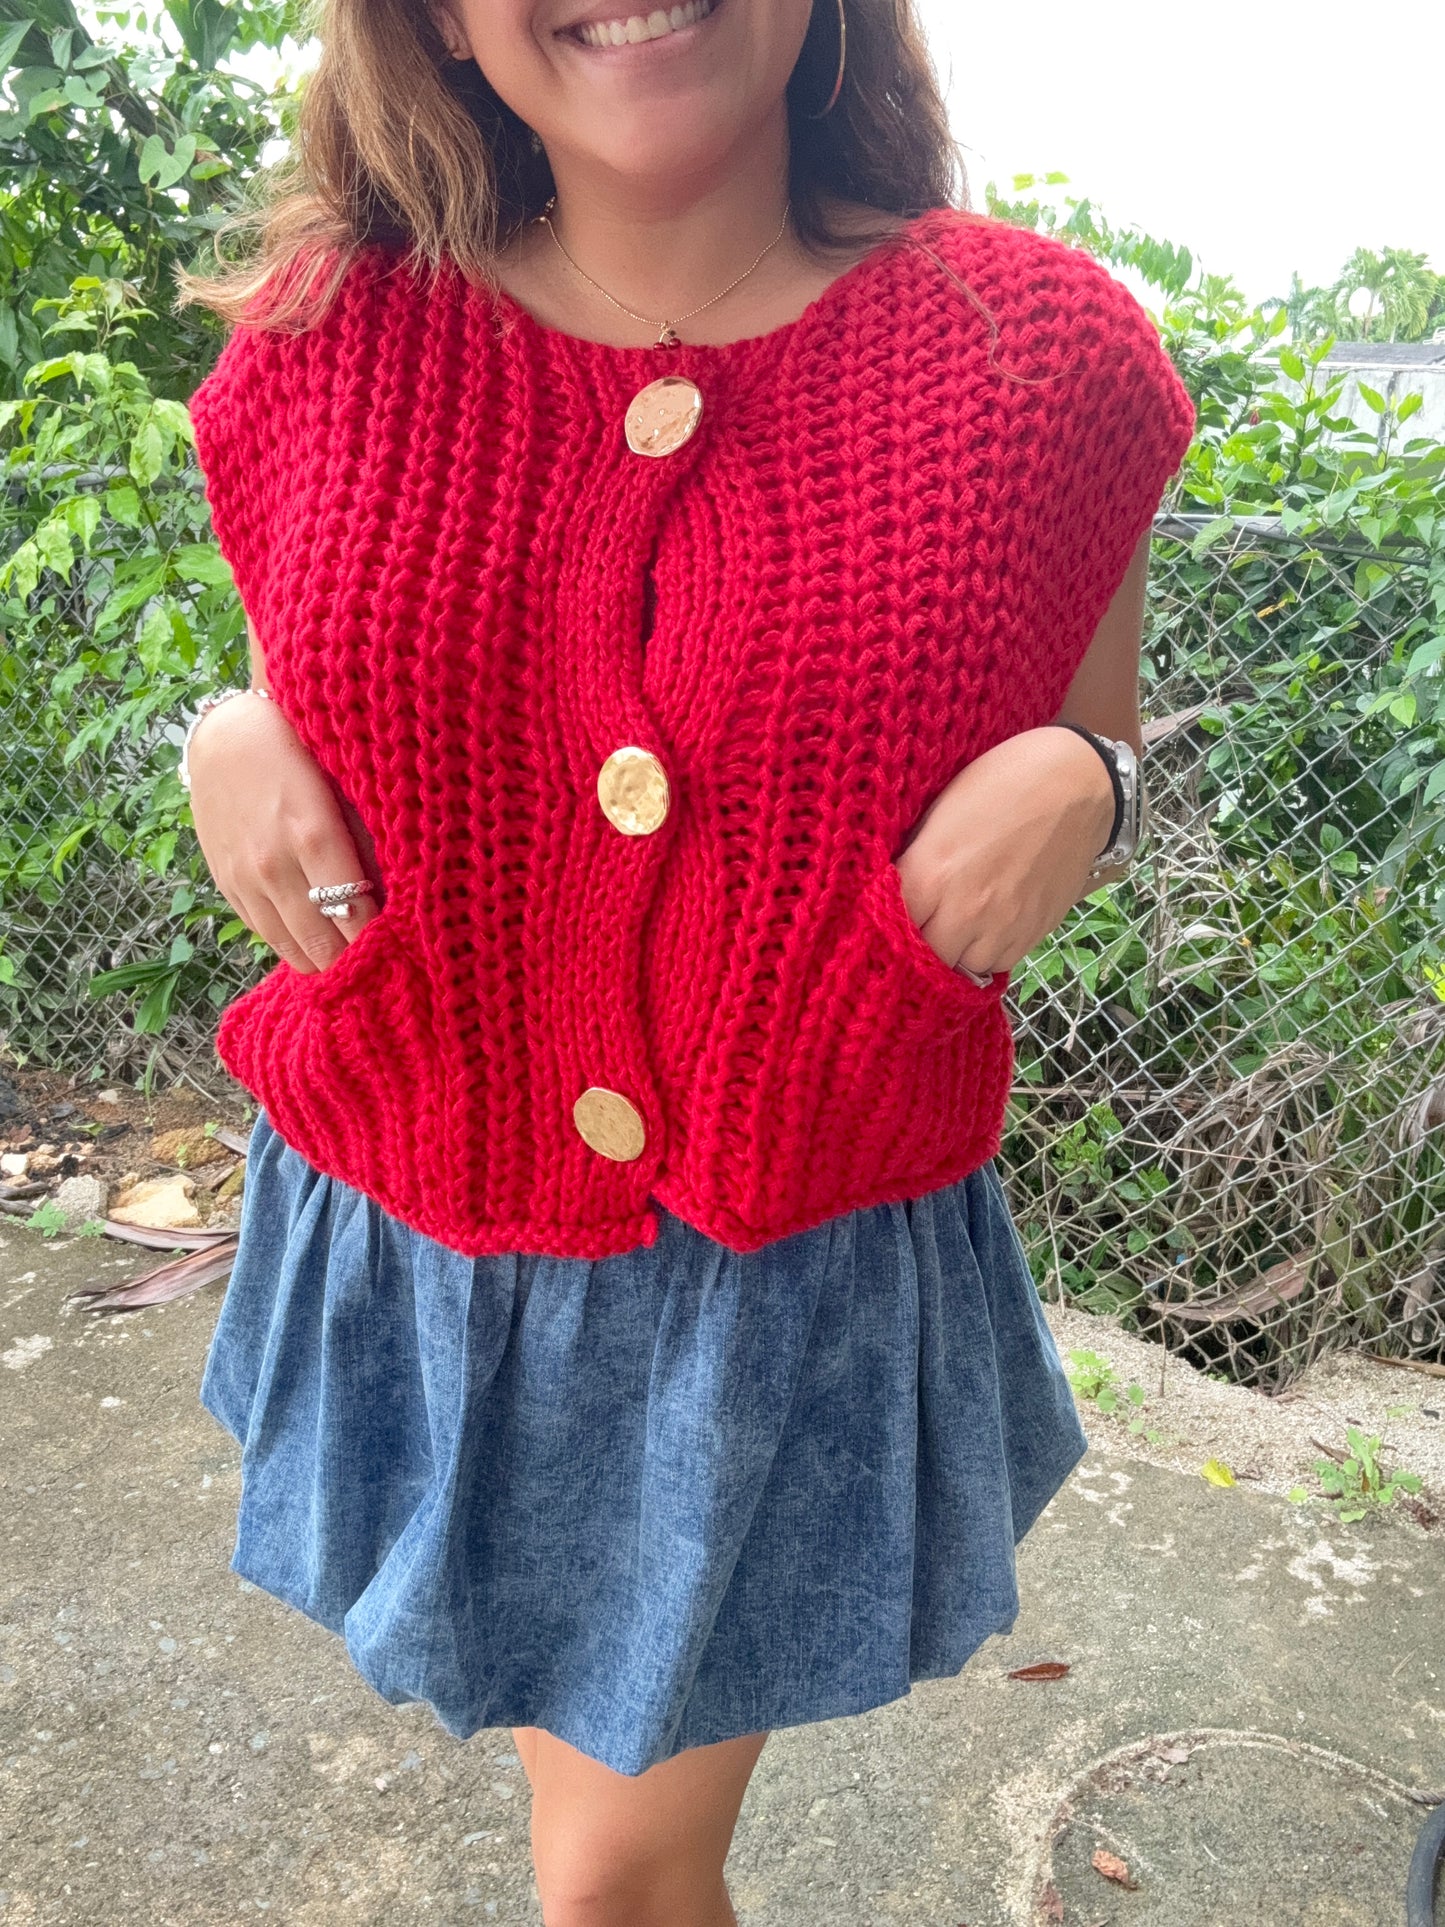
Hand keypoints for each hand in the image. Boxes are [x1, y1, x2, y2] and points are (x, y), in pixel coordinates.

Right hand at [184, 692, 384, 974]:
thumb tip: (403, 895)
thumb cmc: (304, 750)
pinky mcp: (226, 883)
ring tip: (356, 966)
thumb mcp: (348, 784)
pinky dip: (294, 944)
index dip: (382, 943)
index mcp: (313, 834)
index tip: (410, 955)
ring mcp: (244, 877)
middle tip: (388, 972)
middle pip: (321, 942)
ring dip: (325, 961)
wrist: (226, 735)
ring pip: (291, 946)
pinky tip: (319, 942)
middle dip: (356, 964)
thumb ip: (372, 840)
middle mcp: (273, 863)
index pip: (355, 914)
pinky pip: (265, 933)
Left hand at [893, 726, 1117, 977]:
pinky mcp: (1035, 931)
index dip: (882, 923)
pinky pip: (1001, 963)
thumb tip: (894, 890)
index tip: (881, 917)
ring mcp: (1003, 926)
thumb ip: (915, 861)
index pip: (886, 927)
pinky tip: (987, 925)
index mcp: (930, 875)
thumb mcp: (939, 813)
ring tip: (955, 924)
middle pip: (923, 958)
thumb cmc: (1001, 782)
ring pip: (963, 967)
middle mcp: (964, 911)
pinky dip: (989, 951)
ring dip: (955, 952)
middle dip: (917, 943)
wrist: (1076, 783)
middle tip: (920, 922)